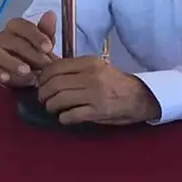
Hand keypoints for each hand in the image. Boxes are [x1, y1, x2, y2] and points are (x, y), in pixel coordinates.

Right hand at [0, 11, 56, 87]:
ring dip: (13, 63)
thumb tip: (51, 14)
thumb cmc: (37, 53)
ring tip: (27, 71)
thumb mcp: (46, 43)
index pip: (23, 26)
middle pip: (13, 41)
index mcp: (16, 26)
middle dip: (30, 53)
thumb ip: (47, 30)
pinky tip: (8, 78)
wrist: (32, 72)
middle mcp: (3, 37)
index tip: (48, 47)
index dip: (36, 36)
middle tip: (44, 63)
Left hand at [36, 56, 161, 125]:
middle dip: (43, 94)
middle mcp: (91, 76)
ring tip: (52, 108)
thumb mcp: (96, 68)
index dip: (42, 77)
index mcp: (89, 62)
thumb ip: (75, 69)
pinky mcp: (98, 111)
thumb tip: (47, 72)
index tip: (41, 84)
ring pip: (59, 99)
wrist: (140, 97)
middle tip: (43, 99)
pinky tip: (65, 117)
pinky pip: (70, 115)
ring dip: (51, 106)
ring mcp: (94, 94)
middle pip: (54, 84)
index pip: (55, 67)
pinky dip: (63, 118)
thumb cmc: (114, 82)